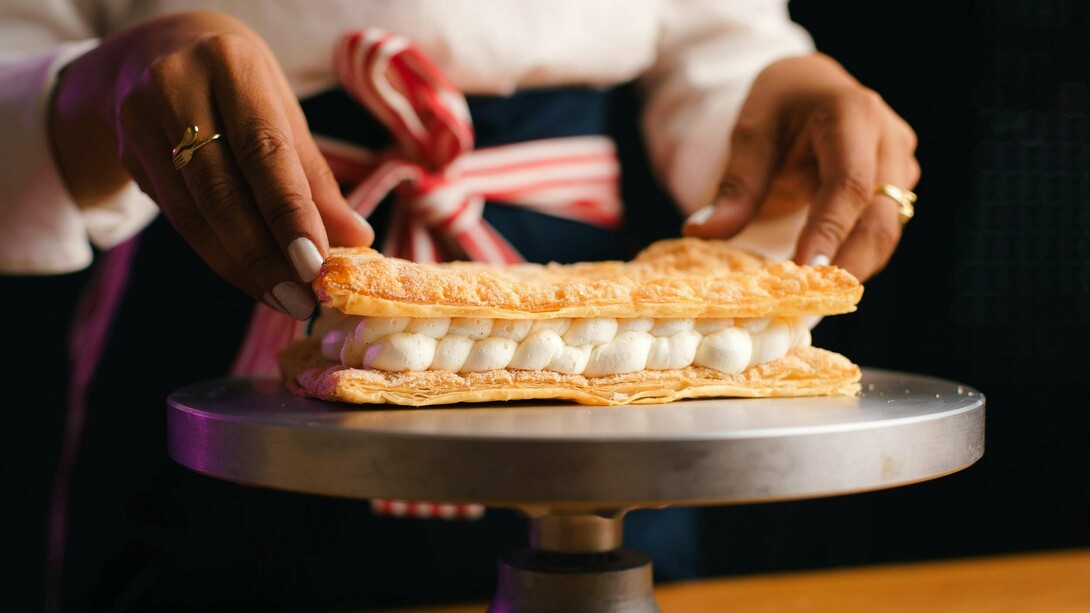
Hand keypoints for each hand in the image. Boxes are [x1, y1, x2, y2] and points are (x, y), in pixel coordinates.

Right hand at [49, 11, 373, 318]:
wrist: (159, 51)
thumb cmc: (241, 90)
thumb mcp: (283, 115)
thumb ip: (315, 178)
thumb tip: (356, 240)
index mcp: (230, 66)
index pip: (263, 152)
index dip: (290, 215)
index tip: (317, 266)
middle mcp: (176, 87)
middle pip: (222, 192)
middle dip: (265, 256)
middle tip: (303, 301)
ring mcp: (141, 120)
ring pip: (194, 214)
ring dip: (242, 267)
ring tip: (284, 299)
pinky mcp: (125, 153)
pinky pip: (178, 219)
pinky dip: (219, 255)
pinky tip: (251, 277)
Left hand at [682, 54, 918, 280]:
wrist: (811, 86)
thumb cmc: (780, 105)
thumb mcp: (750, 134)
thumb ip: (735, 186)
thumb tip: (700, 231)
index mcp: (852, 113)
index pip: (848, 182)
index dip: (830, 230)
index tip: (807, 272)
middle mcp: (889, 138)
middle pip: (880, 215)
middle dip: (848, 263)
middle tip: (809, 300)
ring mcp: (901, 162)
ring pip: (888, 229)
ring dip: (854, 266)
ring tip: (813, 296)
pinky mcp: (900, 184)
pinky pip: (883, 228)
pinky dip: (856, 256)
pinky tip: (824, 279)